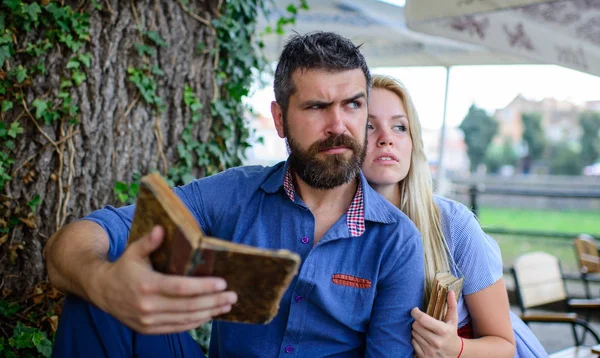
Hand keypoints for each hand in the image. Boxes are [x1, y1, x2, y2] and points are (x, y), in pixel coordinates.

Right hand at [89, 226, 237, 333]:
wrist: (101, 291)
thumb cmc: (123, 267)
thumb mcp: (133, 251)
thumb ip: (149, 241)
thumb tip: (161, 228)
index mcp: (146, 284)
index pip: (181, 288)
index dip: (203, 286)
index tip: (222, 283)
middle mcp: (148, 305)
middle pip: (188, 306)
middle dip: (214, 301)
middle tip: (232, 296)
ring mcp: (148, 320)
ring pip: (185, 319)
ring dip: (209, 313)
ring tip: (226, 306)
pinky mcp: (149, 329)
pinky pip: (177, 328)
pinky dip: (195, 322)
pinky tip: (209, 315)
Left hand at [411, 291, 461, 357]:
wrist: (455, 354)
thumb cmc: (452, 333)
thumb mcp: (453, 320)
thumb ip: (452, 305)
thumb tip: (450, 291)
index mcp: (443, 331)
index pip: (422, 319)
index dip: (415, 313)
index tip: (414, 310)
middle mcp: (436, 342)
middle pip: (415, 326)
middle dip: (416, 322)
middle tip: (421, 322)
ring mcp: (430, 351)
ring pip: (413, 334)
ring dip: (416, 331)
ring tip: (423, 331)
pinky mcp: (424, 357)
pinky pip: (412, 343)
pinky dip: (415, 340)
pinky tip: (422, 339)